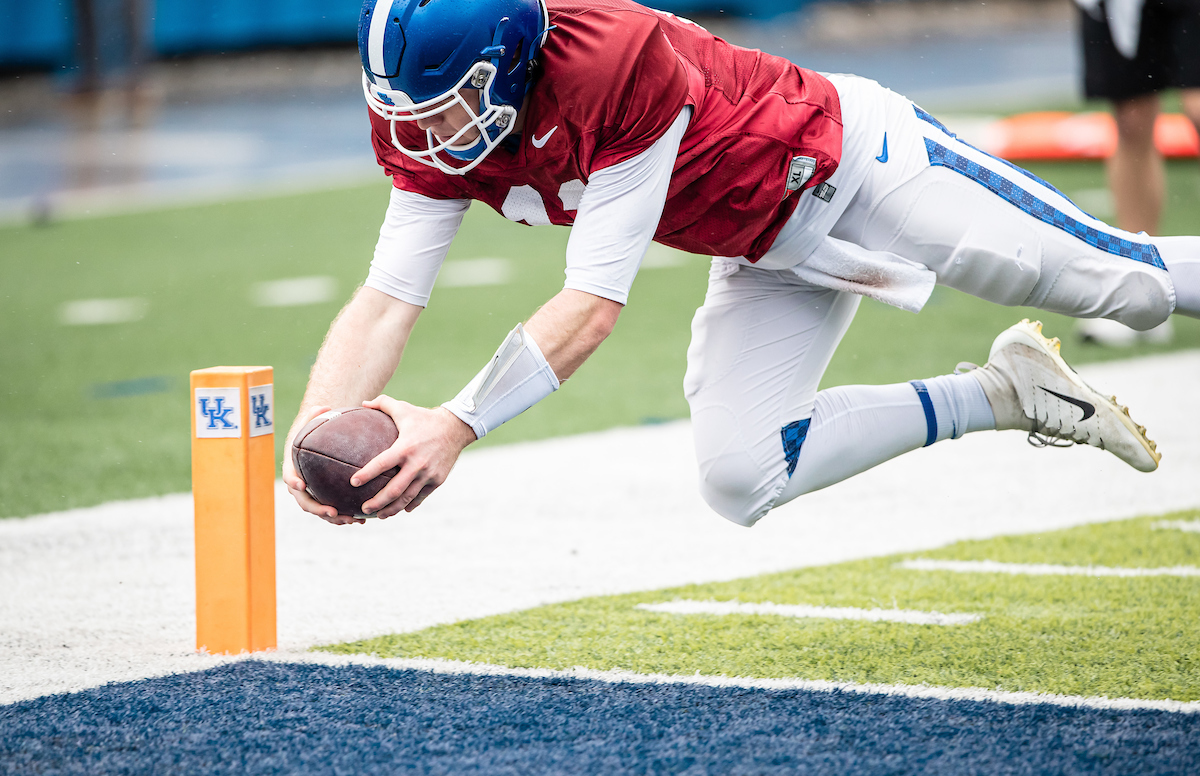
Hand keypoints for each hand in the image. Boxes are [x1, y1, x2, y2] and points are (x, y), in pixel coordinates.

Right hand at [282, 404, 365, 525]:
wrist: (316, 448)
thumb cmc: (314, 433)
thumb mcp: (313, 423)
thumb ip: (317, 415)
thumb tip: (325, 406)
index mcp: (294, 470)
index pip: (290, 476)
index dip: (294, 482)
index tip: (302, 485)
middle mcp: (300, 487)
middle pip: (305, 502)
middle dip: (318, 509)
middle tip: (332, 511)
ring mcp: (312, 496)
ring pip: (320, 511)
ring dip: (334, 518)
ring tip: (351, 520)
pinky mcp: (324, 501)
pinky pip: (333, 512)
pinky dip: (345, 516)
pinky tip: (362, 519)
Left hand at [353, 396, 476, 517]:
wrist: (455, 428)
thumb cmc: (424, 418)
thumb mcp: (404, 408)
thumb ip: (382, 404)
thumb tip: (363, 403)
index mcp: (405, 447)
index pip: (381, 464)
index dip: (366, 474)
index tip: (353, 483)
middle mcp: (417, 463)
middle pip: (394, 490)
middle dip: (377, 502)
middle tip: (363, 508)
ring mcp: (428, 474)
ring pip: (407, 498)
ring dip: (392, 509)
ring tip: (379, 515)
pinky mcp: (437, 480)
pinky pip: (421, 497)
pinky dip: (410, 505)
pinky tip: (400, 509)